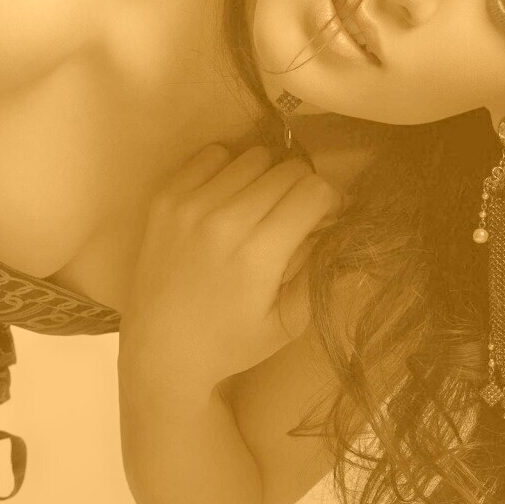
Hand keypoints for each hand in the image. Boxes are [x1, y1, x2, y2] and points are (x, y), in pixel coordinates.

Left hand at [118, 143, 344, 387]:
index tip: (326, 217)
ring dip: (267, 177)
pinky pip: (212, 155)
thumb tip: (344, 232)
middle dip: (303, 189)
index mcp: (258, 254)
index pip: (315, 191)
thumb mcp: (287, 324)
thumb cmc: (230, 342)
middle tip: (295, 216)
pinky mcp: (166, 198)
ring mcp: (190, 205)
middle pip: (289, 170)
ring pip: (254, 157)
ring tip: (259, 207)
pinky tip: (227, 199)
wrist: (160, 349)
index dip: (331, 201)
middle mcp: (224, 221)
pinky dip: (228, 170)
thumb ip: (320, 274)